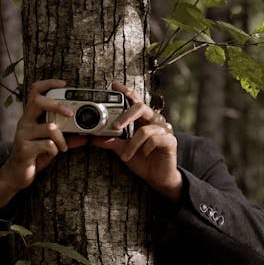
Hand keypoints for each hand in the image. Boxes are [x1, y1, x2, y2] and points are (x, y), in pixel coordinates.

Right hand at [0, 79, 88, 209]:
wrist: (17, 174)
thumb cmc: (35, 154)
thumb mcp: (52, 143)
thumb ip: (67, 137)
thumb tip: (86, 136)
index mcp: (30, 116)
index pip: (34, 91)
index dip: (49, 83)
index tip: (64, 83)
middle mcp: (24, 122)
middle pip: (38, 102)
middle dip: (57, 105)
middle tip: (71, 113)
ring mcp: (23, 135)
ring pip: (48, 127)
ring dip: (61, 138)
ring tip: (63, 146)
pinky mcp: (24, 149)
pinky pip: (47, 145)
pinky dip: (56, 149)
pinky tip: (54, 154)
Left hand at [92, 82, 181, 201]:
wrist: (158, 179)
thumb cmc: (142, 161)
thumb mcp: (123, 150)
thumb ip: (111, 142)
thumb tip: (93, 137)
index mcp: (142, 120)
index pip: (135, 101)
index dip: (126, 92)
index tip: (114, 86)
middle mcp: (154, 121)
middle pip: (141, 107)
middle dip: (126, 115)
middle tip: (115, 127)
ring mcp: (164, 130)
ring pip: (145, 130)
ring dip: (132, 145)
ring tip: (126, 155)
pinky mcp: (170, 141)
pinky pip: (155, 140)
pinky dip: (145, 148)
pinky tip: (144, 155)